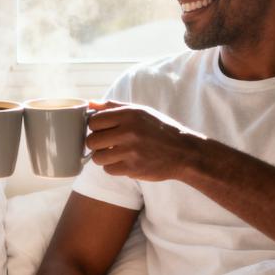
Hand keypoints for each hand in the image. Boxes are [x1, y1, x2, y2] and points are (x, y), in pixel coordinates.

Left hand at [86, 100, 203, 181]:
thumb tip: (90, 104)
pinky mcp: (133, 168)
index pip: (94, 121)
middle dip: (96, 144)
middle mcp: (129, 131)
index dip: (95, 127)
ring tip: (115, 154)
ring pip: (97, 157)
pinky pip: (108, 170)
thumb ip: (114, 107)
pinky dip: (113, 168)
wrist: (184, 152)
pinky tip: (124, 162)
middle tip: (107, 144)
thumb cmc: (160, 130)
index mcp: (129, 114)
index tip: (103, 130)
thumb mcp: (141, 111)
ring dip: (103, 158)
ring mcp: (131, 151)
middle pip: (92, 140)